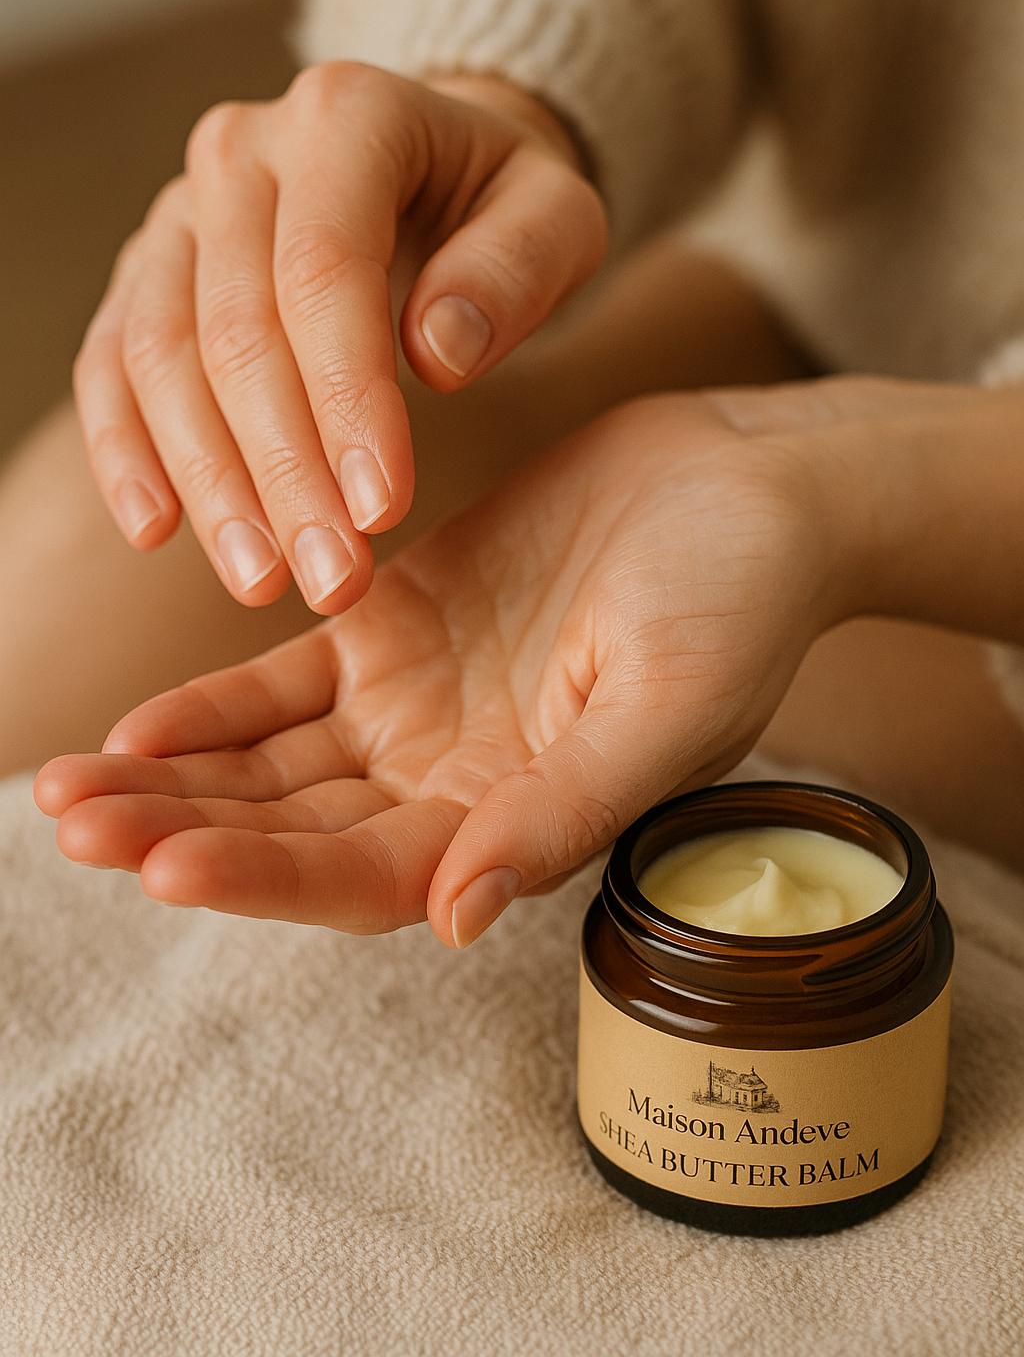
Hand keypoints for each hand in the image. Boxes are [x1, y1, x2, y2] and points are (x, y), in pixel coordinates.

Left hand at [36, 393, 845, 945]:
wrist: (746, 489)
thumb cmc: (739, 603)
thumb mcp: (667, 709)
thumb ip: (565, 810)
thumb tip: (460, 917)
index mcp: (516, 818)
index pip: (368, 878)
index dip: (267, 880)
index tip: (166, 868)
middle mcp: (452, 779)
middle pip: (293, 830)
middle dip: (182, 835)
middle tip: (70, 826)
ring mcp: (418, 705)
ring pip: (272, 764)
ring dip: (174, 780)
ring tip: (65, 789)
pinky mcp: (398, 623)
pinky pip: (286, 678)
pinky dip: (213, 703)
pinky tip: (136, 726)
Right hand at [73, 64, 605, 612]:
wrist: (435, 167)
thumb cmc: (503, 202)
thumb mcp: (559, 218)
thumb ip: (515, 271)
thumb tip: (437, 353)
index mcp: (346, 116)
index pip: (326, 272)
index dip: (347, 400)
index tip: (383, 509)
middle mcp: (241, 153)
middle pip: (238, 328)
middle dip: (284, 470)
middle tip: (333, 578)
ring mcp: (181, 211)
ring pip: (162, 356)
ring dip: (209, 480)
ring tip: (262, 579)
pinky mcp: (149, 269)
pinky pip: (113, 361)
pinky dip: (126, 447)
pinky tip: (156, 528)